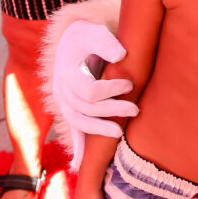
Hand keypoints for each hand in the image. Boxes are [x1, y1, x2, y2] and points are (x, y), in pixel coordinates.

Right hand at [53, 20, 138, 167]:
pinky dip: (77, 146)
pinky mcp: (70, 109)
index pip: (89, 91)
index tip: (129, 84)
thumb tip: (121, 55)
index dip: (111, 90)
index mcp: (66, 73)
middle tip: (136, 109)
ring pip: (79, 123)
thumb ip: (106, 42)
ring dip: (98, 130)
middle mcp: (61, 91)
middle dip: (111, 111)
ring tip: (120, 133)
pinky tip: (79, 165)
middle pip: (86, 109)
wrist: (73, 42)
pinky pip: (73, 129)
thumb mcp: (95, 33)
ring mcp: (64, 102)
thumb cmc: (88, 36)